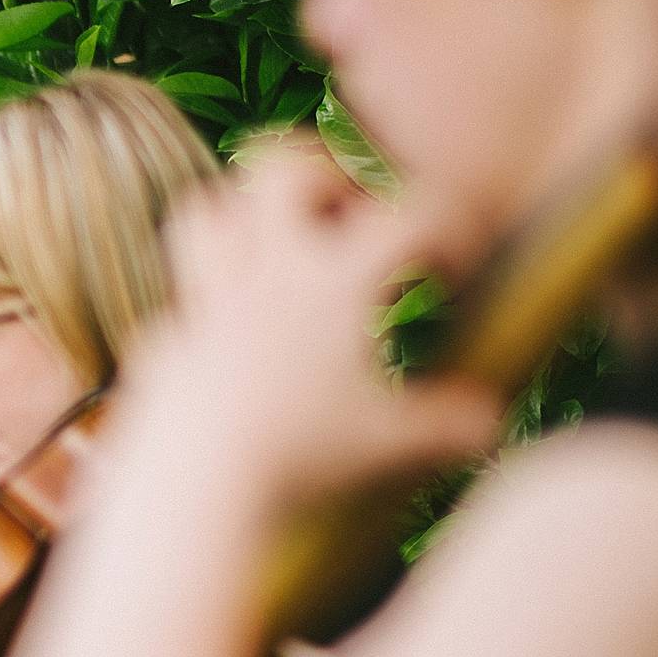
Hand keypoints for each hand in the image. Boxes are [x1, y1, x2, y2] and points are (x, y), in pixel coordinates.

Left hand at [148, 139, 504, 511]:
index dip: (448, 226)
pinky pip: (181, 302)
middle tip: (350, 208)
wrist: (195, 488)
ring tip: (280, 245)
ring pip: (206, 209)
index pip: (408, 213)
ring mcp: (206, 301)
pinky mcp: (167, 342)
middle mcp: (263, 273)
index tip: (458, 268)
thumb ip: (447, 426)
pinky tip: (234, 343)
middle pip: (279, 168)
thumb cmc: (301, 461)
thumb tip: (490, 422)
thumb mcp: (389, 444)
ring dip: (243, 214)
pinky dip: (209, 307)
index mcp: (332, 280)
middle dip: (321, 170)